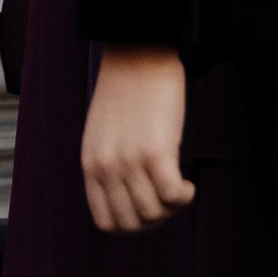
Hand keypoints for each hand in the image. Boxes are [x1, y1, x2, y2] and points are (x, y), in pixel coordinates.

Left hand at [82, 45, 192, 232]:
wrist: (138, 53)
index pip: (106, 221)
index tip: (149, 204)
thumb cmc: (126, 93)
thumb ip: (110, 166)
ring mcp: (129, 161)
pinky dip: (184, 195)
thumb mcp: (104, 134)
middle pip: (133, 223)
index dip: (133, 223)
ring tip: (178, 184)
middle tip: (168, 196)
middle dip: (156, 218)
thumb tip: (134, 201)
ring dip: (172, 206)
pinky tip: (188, 180)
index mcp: (90, 164)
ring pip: (154, 213)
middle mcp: (105, 166)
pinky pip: (172, 196)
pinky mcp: (155, 151)